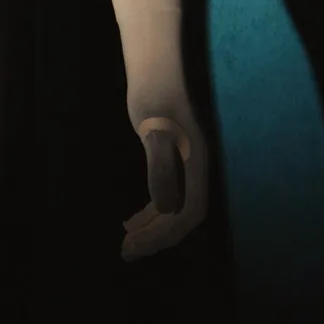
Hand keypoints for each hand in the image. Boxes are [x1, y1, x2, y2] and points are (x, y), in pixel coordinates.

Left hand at [121, 101, 208, 261]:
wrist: (154, 72)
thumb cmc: (153, 97)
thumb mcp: (154, 131)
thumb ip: (161, 166)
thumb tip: (166, 208)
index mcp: (196, 167)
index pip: (188, 214)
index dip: (165, 234)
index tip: (137, 245)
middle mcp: (195, 171)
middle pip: (181, 217)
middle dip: (157, 237)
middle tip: (127, 252)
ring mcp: (185, 166)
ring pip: (173, 209)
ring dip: (152, 228)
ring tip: (127, 241)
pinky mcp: (171, 160)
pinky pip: (166, 196)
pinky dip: (150, 212)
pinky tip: (132, 218)